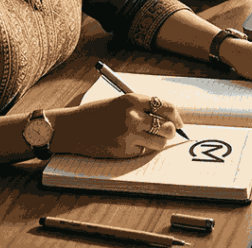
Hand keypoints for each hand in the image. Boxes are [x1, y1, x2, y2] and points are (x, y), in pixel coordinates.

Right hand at [49, 94, 185, 158]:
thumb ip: (142, 107)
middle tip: (168, 132)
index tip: (179, 121)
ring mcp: (128, 135)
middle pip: (167, 126)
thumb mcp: (119, 102)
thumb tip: (169, 117)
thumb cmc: (96, 113)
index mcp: (132, 100)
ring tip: (152, 139)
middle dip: (171, 131)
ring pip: (160, 142)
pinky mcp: (124, 150)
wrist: (72, 128)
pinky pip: (145, 152)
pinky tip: (134, 145)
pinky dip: (144, 150)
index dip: (176, 116)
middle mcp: (132, 116)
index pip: (166, 107)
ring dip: (160, 142)